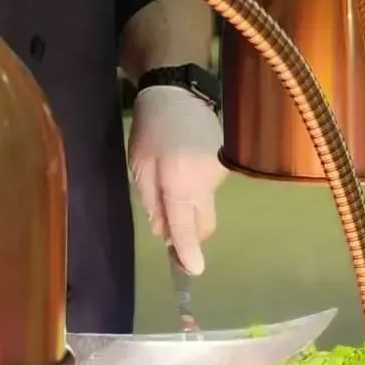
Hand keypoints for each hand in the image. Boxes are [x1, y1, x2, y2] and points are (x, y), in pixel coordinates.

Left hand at [127, 84, 225, 276]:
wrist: (178, 93)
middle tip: (169, 228)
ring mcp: (219, 174)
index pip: (185, 226)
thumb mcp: (139, 167)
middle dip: (189, 234)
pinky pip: (208, 189)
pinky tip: (183, 166)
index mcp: (180, 182)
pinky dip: (195, 188)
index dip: (188, 251)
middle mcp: (205, 183)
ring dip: (188, 206)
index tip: (193, 271)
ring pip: (204, 207)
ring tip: (171, 178)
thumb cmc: (151, 130)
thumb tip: (164, 232)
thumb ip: (151, 202)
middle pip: (203, 225)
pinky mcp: (225, 166)